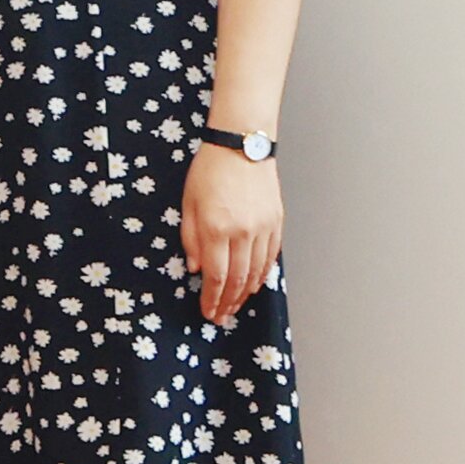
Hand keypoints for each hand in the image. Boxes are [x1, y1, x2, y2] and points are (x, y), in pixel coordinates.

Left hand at [180, 138, 282, 327]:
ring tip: (235, 306)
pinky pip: (271, 257)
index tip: (207, 312)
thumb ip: (190, 239)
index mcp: (216, 228)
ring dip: (245, 294)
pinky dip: (262, 275)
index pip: (216, 275)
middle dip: (228, 302)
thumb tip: (194, 269)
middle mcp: (242, 232)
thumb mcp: (188, 204)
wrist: (241, 147)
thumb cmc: (208, 172)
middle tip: (220, 317)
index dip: (211, 298)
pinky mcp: (276, 222)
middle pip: (238, 279)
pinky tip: (255, 285)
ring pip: (256, 272)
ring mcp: (263, 228)